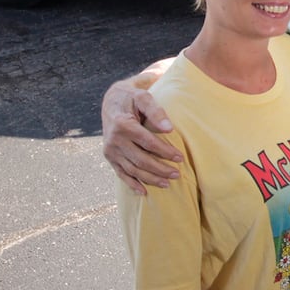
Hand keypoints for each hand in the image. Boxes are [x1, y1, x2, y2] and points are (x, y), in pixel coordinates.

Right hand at [102, 74, 182, 192]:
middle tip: (177, 174)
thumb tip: (169, 129)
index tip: (180, 157)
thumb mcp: (143, 97)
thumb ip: (156, 111)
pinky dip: (132, 184)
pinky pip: (120, 173)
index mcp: (122, 125)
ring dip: (150, 179)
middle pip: (141, 160)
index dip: (165, 151)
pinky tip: (144, 192)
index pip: (148, 143)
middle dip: (160, 169)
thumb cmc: (132, 97)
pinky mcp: (109, 156)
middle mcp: (114, 140)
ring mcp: (110, 150)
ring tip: (167, 183)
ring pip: (132, 170)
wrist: (111, 100)